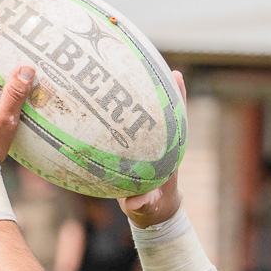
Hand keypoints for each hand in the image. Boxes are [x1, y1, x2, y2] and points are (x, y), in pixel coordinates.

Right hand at [118, 71, 187, 228]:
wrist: (151, 212)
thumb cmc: (153, 207)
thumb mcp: (147, 207)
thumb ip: (142, 204)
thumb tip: (135, 204)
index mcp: (169, 151)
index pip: (177, 118)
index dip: (177, 97)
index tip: (175, 75)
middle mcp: (159, 140)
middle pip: (160, 107)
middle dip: (155, 84)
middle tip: (144, 58)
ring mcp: (145, 141)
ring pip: (141, 112)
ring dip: (132, 91)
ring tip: (119, 65)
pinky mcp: (131, 146)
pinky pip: (121, 125)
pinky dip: (110, 111)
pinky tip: (93, 96)